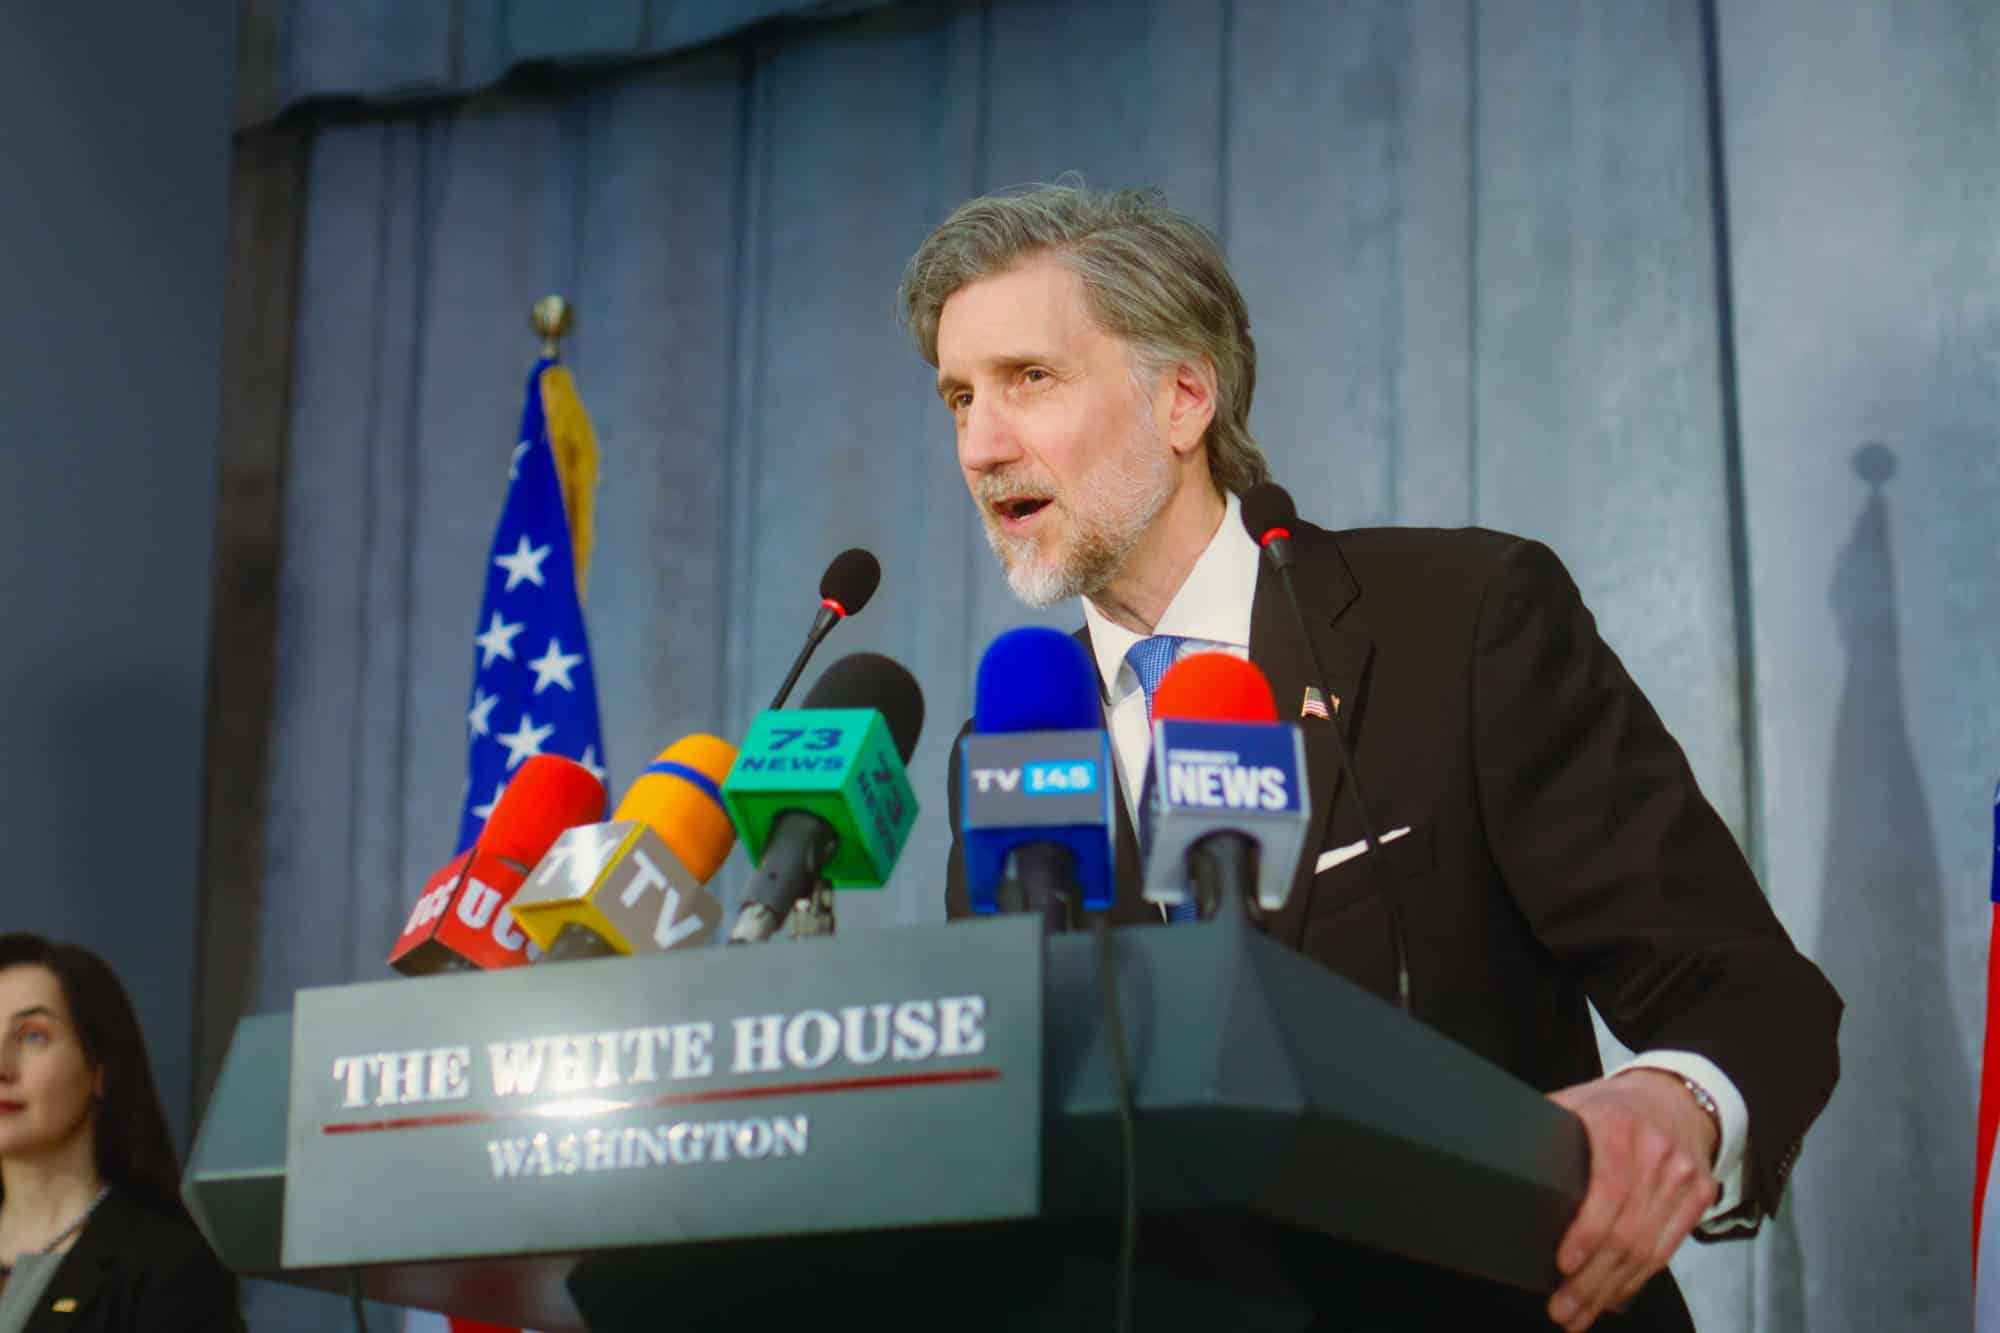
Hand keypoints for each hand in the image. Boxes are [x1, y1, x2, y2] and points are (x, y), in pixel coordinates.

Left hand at [1544, 1070, 1718, 1329]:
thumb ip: (1547, 1128)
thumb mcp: (1577, 1102)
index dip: (1587, 1232)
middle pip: (1627, 1232)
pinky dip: (1637, 1279)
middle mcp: (1656, 1154)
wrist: (1675, 1096)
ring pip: (1647, 1250)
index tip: (1563, 1263)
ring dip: (1611, 1289)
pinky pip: (1667, 1250)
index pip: (1609, 1189)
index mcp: (1618, 1126)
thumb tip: (1495, 1154)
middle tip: (1562, 1308)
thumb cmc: (1613, 1105)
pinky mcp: (1699, 1197)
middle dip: (1592, 1279)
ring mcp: (1681, 1178)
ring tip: (1580, 1313)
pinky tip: (1613, 1296)